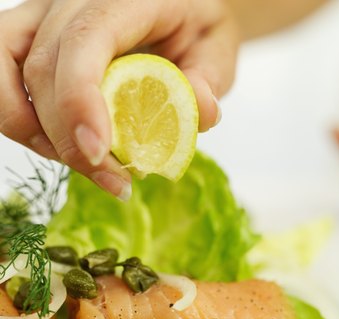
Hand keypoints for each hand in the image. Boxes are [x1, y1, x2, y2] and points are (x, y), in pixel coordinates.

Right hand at [0, 0, 238, 199]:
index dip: (80, 100)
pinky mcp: (36, 36)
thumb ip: (209, 79)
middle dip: (69, 138)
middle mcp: (75, 0)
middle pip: (44, 67)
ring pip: (8, 69)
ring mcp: (49, 16)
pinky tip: (54, 143)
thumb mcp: (217, 51)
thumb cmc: (195, 29)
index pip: (86, 40)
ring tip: (84, 164)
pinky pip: (2, 72)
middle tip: (113, 180)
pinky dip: (18, 117)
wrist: (180, 11)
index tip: (98, 154)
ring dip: (35, 131)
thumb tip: (202, 112)